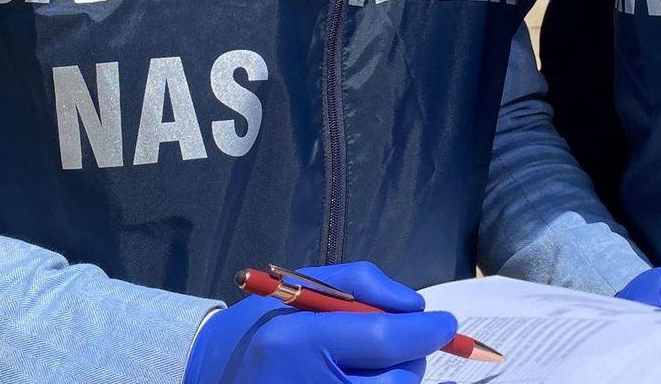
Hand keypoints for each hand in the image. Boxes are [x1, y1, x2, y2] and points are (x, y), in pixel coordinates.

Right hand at [184, 262, 457, 383]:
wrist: (213, 375)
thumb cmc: (265, 324)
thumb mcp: (306, 285)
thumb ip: (365, 285)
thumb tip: (417, 308)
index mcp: (298, 340)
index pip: (382, 338)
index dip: (425, 331)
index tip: (447, 322)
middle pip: (398, 379)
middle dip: (413, 357)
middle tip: (401, 343)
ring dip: (399, 379)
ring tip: (372, 365)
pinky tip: (365, 380)